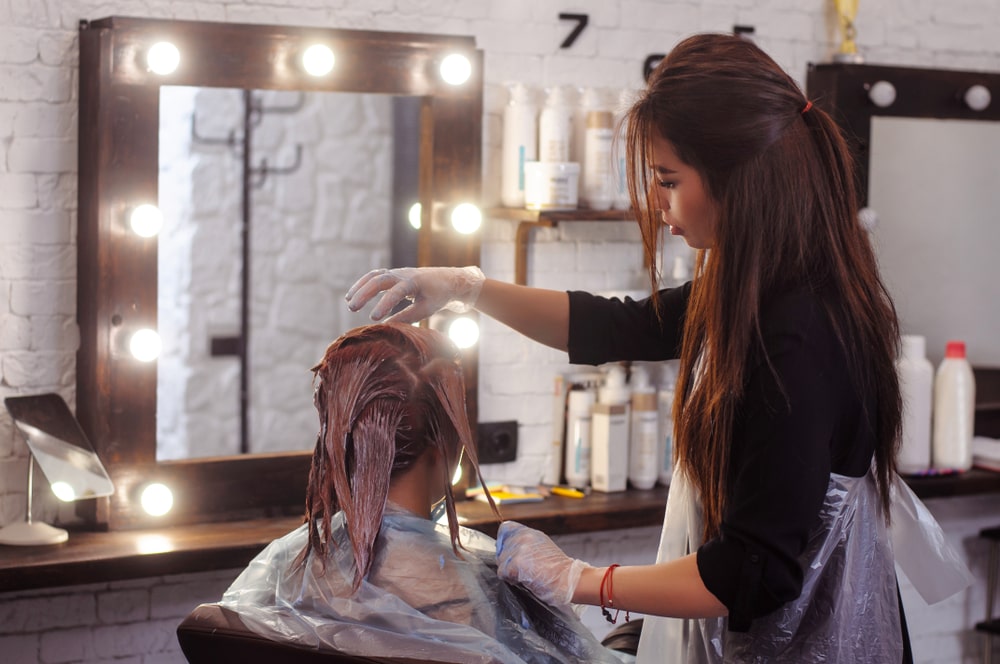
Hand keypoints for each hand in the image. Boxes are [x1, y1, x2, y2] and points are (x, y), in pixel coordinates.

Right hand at [345, 266, 484, 323]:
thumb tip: (386, 326)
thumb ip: (407, 317)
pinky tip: (353, 296)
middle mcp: (403, 274)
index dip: (384, 304)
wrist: (447, 280)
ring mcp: (397, 273)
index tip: (373, 318)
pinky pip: (374, 276)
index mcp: (414, 282)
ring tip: (349, 302)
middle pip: (380, 279)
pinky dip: (363, 284)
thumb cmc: (438, 296)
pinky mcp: (393, 275)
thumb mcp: (426, 308)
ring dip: (360, 287)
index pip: (396, 292)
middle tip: (352, 308)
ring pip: (374, 275)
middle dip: (364, 293)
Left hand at [495, 521, 589, 605]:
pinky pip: (502, 573)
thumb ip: (525, 543)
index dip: (504, 542)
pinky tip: (524, 580)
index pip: (505, 529)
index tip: (510, 553)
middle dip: (508, 561)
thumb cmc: (557, 569)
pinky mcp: (517, 563)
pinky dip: (510, 579)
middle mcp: (523, 537)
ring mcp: (519, 549)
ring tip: (526, 574)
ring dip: (509, 571)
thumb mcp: (541, 546)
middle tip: (524, 568)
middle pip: (500, 549)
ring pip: (501, 562)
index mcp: (529, 532)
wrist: (568, 580)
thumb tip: (506, 547)